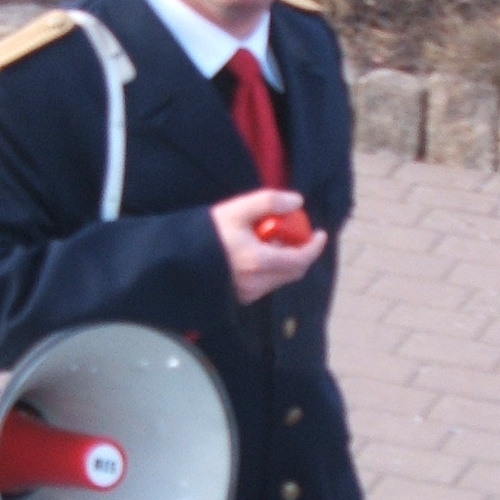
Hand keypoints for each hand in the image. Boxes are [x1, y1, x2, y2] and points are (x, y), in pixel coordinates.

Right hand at [210, 189, 328, 305]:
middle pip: (294, 272)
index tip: (320, 233)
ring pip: (281, 279)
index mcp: (257, 261)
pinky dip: (272, 269)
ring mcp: (248, 293)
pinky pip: (267, 284)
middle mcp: (255, 282)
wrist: (178, 257)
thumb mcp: (236, 209)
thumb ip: (268, 201)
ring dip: (285, 260)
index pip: (299, 260)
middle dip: (300, 252)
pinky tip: (257, 253)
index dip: (314, 247)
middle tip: (293, 233)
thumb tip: (298, 201)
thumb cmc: (207, 231)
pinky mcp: (241, 297)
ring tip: (270, 240)